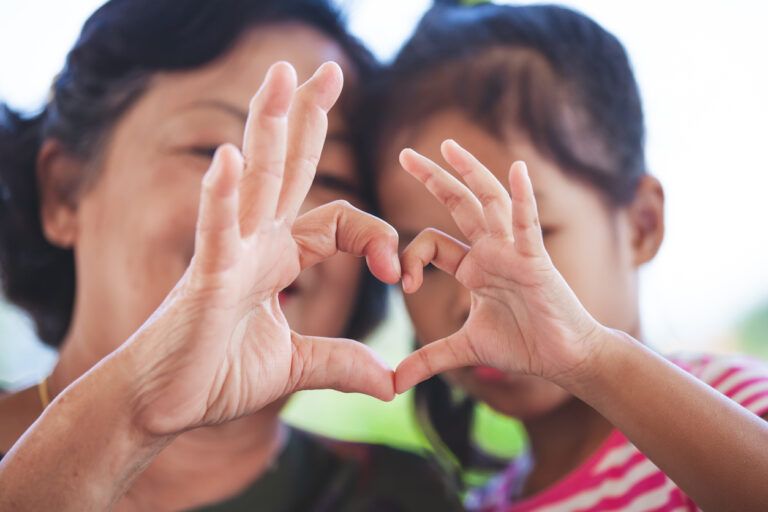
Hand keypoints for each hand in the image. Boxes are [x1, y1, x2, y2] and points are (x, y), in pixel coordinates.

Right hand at [121, 61, 399, 435]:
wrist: (163, 404)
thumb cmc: (216, 376)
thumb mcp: (296, 367)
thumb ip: (341, 362)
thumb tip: (390, 382)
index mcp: (278, 258)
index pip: (340, 222)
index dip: (376, 236)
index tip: (396, 272)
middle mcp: (255, 244)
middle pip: (287, 169)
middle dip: (307, 118)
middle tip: (325, 68)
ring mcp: (229, 255)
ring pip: (255, 182)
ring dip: (267, 127)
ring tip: (281, 74)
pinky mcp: (204, 279)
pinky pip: (216, 231)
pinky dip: (221, 196)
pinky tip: (229, 158)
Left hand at [394, 139, 603, 392]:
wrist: (564, 358)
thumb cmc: (522, 346)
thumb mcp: (465, 349)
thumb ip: (429, 359)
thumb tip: (392, 384)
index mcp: (473, 266)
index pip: (433, 243)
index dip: (410, 256)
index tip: (402, 284)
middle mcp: (491, 251)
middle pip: (459, 204)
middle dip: (433, 179)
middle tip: (405, 154)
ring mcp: (513, 251)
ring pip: (489, 202)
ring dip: (470, 173)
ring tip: (448, 146)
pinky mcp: (535, 260)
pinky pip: (527, 224)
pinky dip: (523, 197)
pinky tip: (516, 169)